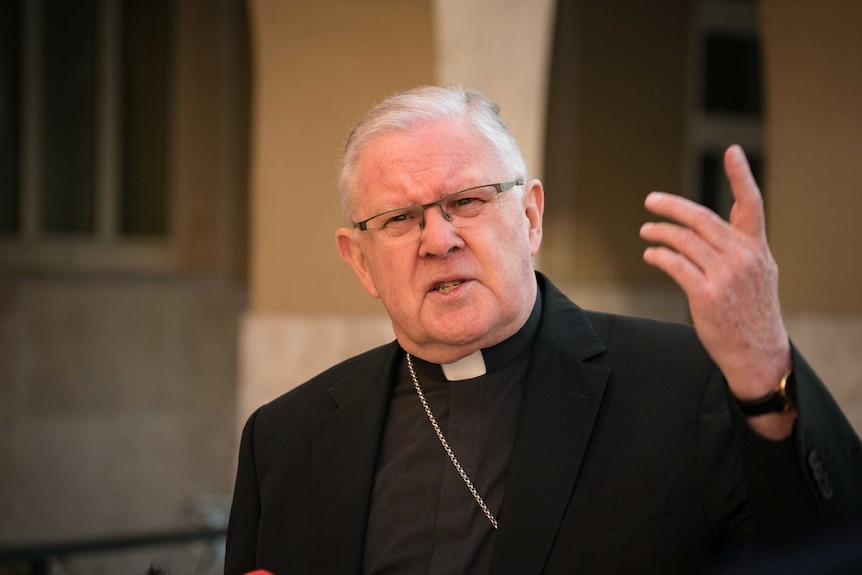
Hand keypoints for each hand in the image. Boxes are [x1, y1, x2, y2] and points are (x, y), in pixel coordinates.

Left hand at [640, 145, 793, 434]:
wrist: (757, 352)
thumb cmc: (753, 313)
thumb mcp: (759, 274)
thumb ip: (739, 248)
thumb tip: (710, 227)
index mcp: (757, 248)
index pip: (751, 205)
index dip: (741, 176)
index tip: (732, 151)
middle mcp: (743, 257)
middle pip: (701, 218)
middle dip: (671, 206)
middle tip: (651, 201)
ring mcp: (725, 276)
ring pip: (683, 240)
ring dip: (659, 232)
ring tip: (646, 231)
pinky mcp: (706, 295)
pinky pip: (675, 264)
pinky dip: (659, 255)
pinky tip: (651, 254)